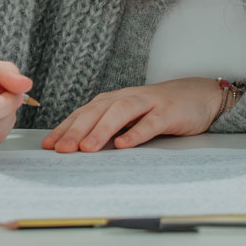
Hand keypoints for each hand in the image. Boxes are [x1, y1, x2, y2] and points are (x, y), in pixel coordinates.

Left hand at [41, 78, 224, 152]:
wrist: (197, 95)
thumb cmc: (157, 109)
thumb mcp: (129, 118)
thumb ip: (107, 129)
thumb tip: (79, 150)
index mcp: (112, 101)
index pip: (82, 114)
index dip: (64, 128)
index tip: (48, 146)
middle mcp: (125, 98)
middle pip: (96, 112)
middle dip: (76, 130)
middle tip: (61, 150)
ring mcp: (147, 103)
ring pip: (119, 113)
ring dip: (101, 130)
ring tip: (87, 148)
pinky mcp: (168, 112)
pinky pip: (150, 122)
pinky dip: (136, 133)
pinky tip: (124, 145)